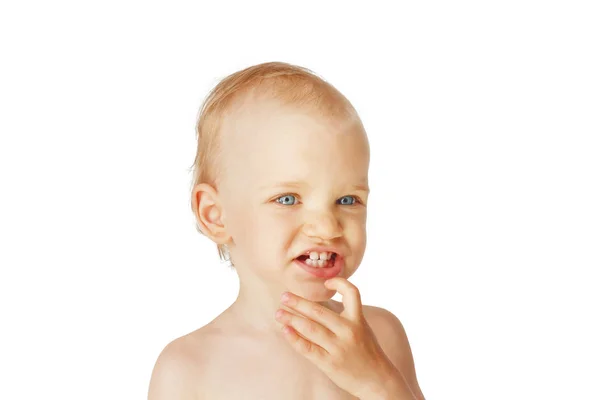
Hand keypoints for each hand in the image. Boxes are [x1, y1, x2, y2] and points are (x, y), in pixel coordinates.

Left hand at [275, 278, 401, 398]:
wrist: (377, 380)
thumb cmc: (366, 351)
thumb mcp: (362, 328)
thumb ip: (345, 315)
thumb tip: (318, 303)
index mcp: (358, 319)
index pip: (352, 293)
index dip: (339, 283)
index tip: (326, 283)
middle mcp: (349, 331)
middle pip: (319, 312)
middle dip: (299, 302)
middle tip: (284, 296)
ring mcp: (338, 347)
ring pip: (310, 328)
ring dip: (291, 319)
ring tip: (279, 313)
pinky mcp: (329, 363)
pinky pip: (308, 348)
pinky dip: (294, 338)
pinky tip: (285, 330)